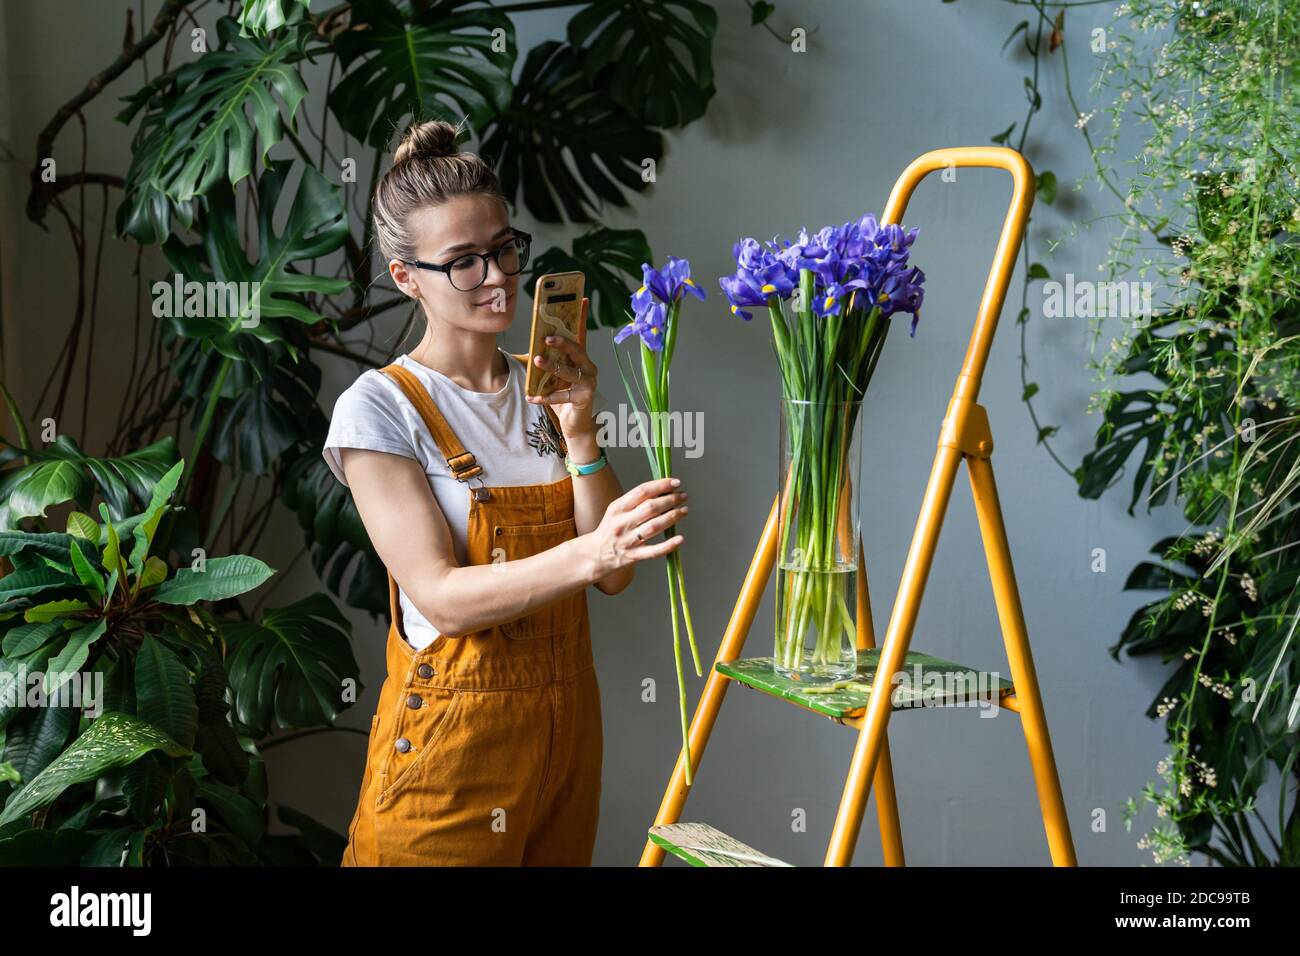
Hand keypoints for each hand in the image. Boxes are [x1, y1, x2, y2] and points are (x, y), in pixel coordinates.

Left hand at [527, 296, 596, 437]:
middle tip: (546, 338)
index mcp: (581, 358)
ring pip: (569, 371)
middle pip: (577, 349)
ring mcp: (589, 382)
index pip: (581, 333)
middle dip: (562, 342)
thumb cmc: (564, 397)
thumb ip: (548, 362)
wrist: (575, 424)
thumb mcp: (553, 377)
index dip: (582, 316)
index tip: (582, 298)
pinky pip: (563, 395)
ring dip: (551, 366)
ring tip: (537, 361)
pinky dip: (546, 397)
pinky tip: (532, 397)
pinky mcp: (585, 397)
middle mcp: (588, 367)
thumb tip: (531, 349)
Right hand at [585, 477, 688, 578]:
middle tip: (683, 496)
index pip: (641, 492)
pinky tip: (680, 538)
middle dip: (670, 500)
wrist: (596, 553)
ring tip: (684, 510)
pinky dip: (668, 545)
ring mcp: (627, 541)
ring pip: (654, 527)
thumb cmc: (611, 528)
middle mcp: (621, 523)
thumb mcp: (616, 510)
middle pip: (650, 508)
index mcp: (617, 508)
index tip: (675, 483)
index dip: (660, 485)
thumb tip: (663, 490)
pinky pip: (653, 551)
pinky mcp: (633, 556)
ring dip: (672, 517)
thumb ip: (635, 501)